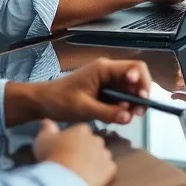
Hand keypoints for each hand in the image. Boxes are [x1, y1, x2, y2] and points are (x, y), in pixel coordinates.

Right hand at [33, 119, 115, 185]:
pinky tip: (91, 178)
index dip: (72, 140)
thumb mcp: (42, 140)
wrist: (64, 180)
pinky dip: (102, 172)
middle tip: (73, 161)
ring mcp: (105, 153)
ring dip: (95, 160)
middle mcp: (97, 138)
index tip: (65, 149)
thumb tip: (47, 121)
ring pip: (102, 154)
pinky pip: (108, 168)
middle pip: (92, 142)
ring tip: (82, 171)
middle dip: (85, 149)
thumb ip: (47, 129)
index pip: (80, 131)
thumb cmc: (52, 156)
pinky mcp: (110, 168)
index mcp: (82, 129)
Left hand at [34, 58, 153, 124]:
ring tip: (126, 117)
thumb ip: (107, 112)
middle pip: (136, 80)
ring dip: (132, 104)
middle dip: (140, 96)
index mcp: (104, 69)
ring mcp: (107, 81)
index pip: (136, 68)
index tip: (142, 98)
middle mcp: (109, 72)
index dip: (143, 81)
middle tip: (137, 114)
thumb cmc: (59, 100)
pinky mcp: (105, 91)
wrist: (41, 102)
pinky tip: (115, 117)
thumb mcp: (83, 108)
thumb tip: (128, 117)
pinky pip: (121, 97)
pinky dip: (123, 107)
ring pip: (130, 90)